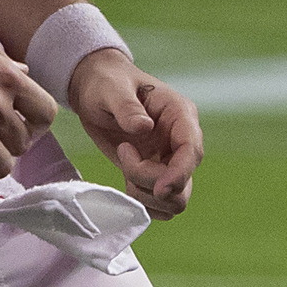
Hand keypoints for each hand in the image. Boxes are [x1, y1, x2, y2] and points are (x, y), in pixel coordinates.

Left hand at [67, 52, 203, 218]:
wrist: (94, 89)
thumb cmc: (106, 83)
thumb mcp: (112, 89)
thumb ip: (127, 107)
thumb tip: (145, 128)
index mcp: (180, 115)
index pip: (192, 151)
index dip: (179, 174)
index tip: (159, 189)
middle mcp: (180, 140)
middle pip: (184, 180)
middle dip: (152, 182)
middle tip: (123, 156)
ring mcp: (169, 158)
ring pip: (175, 197)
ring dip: (146, 194)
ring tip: (123, 164)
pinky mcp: (154, 172)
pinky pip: (160, 203)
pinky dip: (143, 201)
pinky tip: (125, 181)